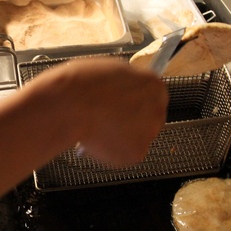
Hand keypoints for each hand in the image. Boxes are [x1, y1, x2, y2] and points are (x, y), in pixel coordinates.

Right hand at [37, 58, 167, 165]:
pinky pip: (121, 156)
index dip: (132, 106)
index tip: (120, 110)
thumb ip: (123, 88)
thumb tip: (119, 97)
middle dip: (129, 125)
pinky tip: (94, 140)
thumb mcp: (111, 74)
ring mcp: (149, 134)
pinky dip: (108, 153)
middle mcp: (157, 110)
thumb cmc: (84, 85)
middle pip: (147, 122)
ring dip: (118, 139)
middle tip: (107, 123)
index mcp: (154, 86)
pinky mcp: (136, 154)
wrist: (73, 103)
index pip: (151, 100)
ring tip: (95, 130)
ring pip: (133, 141)